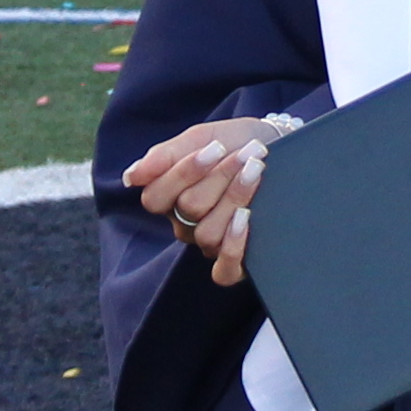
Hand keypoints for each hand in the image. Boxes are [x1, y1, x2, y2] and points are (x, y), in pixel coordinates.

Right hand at [128, 113, 289, 284]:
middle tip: (249, 153)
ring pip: (207, 233)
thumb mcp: (202, 138)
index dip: (184, 173)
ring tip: (257, 171)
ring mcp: (211, 245)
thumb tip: (131, 177)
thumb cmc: (237, 142)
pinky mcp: (237, 264)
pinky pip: (222, 272)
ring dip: (235, 198)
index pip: (155, 198)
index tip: (216, 146)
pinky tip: (245, 218)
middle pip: (188, 210)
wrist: (280, 147)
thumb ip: (166, 156)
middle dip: (220, 177)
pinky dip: (232, 247)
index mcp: (171, 198)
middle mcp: (186, 225)